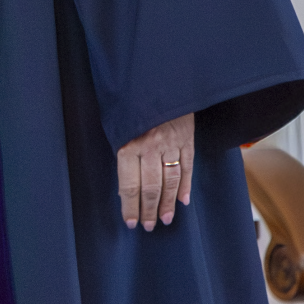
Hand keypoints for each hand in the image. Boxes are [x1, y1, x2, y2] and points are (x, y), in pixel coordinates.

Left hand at [116, 111, 195, 229]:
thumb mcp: (117, 124)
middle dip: (148, 210)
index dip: (130, 207)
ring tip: (165, 219)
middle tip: (148, 227)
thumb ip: (122, 152)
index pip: (129, 185)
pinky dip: (185, 185)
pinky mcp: (187, 138)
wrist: (157, 76)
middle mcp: (150, 146)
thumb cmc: (130, 102)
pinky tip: (183, 201)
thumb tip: (124, 185)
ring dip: (168, 203)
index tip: (130, 222)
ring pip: (170, 181)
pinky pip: (186, 166)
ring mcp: (171, 143)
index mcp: (128, 143)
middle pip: (150, 187)